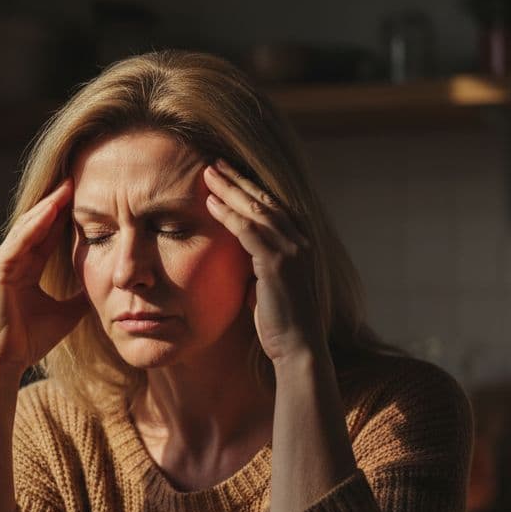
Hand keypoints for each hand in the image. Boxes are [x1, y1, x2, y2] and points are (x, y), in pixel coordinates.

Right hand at [0, 179, 88, 376]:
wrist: (5, 361)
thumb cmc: (29, 340)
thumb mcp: (66, 313)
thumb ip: (81, 297)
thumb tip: (106, 290)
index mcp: (26, 269)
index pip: (47, 234)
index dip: (65, 216)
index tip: (86, 197)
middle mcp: (11, 261)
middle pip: (37, 224)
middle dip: (57, 202)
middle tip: (77, 179)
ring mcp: (1, 264)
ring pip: (27, 227)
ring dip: (47, 206)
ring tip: (67, 186)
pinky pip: (19, 241)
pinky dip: (35, 225)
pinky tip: (51, 209)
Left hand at [203, 160, 323, 363]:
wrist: (299, 349)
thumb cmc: (282, 324)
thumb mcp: (271, 287)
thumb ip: (262, 266)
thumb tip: (245, 261)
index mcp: (302, 244)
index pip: (274, 206)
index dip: (250, 187)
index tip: (228, 173)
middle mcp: (302, 241)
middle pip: (266, 200)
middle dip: (239, 179)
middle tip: (215, 162)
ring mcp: (292, 250)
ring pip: (256, 209)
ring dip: (230, 189)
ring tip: (208, 173)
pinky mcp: (278, 264)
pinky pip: (249, 231)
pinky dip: (229, 215)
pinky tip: (210, 203)